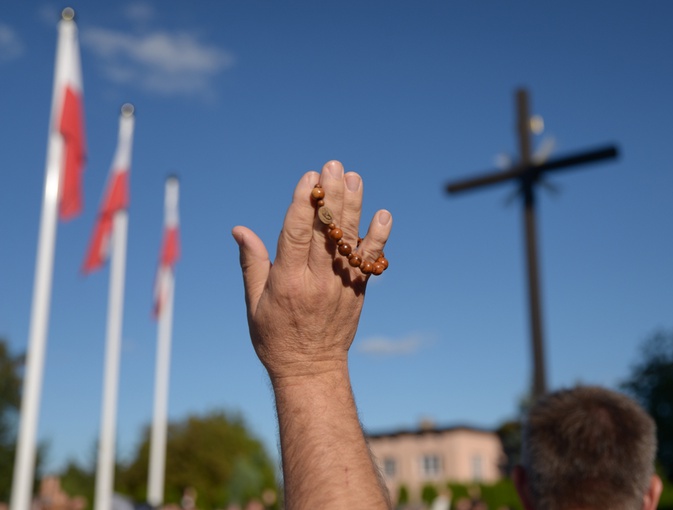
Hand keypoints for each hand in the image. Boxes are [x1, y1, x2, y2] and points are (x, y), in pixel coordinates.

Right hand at [233, 160, 391, 380]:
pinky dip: (378, 238)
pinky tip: (383, 215)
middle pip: (326, 231)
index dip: (302, 204)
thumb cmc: (274, 336)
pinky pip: (369, 261)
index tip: (308, 178)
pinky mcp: (358, 291)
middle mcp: (316, 281)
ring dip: (353, 207)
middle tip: (334, 166)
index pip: (296, 234)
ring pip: (348, 240)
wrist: (311, 368)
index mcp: (287, 282)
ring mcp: (341, 286)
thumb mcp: (254, 303)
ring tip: (355, 178)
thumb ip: (252, 263)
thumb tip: (240, 229)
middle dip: (330, 196)